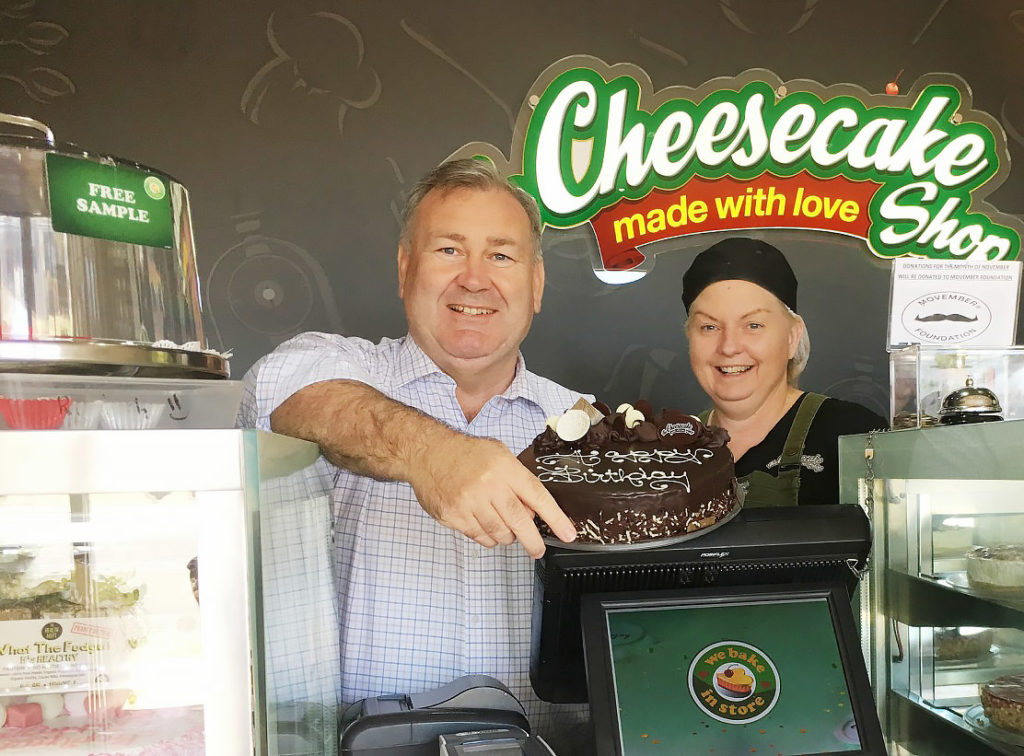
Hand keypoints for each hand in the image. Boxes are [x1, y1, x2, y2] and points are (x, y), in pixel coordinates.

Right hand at [409, 432, 575, 557]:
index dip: (556, 519)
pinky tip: (484, 525)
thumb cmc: (467, 454)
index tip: (569, 534)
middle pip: (519, 522)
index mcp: (505, 469)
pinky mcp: (453, 516)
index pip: (538, 496)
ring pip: (499, 534)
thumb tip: (534, 512)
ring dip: (506, 536)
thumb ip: (518, 482)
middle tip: (538, 549)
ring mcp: (469, 502)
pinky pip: (479, 537)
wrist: (429, 452)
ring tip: (503, 527)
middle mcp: (488, 486)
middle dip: (533, 541)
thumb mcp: (500, 456)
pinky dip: (487, 537)